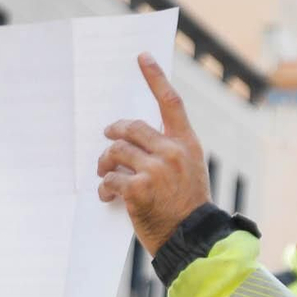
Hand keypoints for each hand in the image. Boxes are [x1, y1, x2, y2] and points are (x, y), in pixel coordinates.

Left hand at [97, 54, 212, 252]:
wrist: (193, 239)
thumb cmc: (187, 207)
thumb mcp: (189, 172)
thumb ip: (169, 152)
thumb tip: (136, 141)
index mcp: (187, 144)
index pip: (171, 103)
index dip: (155, 77)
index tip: (142, 57)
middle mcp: (172, 152)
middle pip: (132, 128)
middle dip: (114, 132)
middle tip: (107, 138)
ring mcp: (156, 169)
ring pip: (117, 151)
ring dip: (105, 162)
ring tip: (104, 174)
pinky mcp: (139, 189)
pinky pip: (110, 178)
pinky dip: (104, 186)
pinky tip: (107, 196)